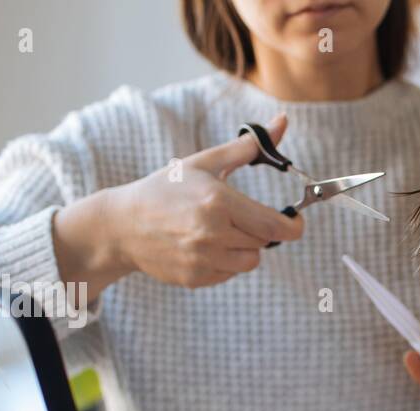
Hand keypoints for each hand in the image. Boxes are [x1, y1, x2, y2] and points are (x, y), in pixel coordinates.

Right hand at [54, 114, 303, 294]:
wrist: (123, 225)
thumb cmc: (166, 189)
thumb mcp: (203, 163)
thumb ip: (245, 147)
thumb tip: (282, 122)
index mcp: (217, 202)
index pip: (274, 226)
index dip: (293, 227)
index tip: (296, 222)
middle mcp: (212, 233)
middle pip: (264, 243)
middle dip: (260, 230)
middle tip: (240, 218)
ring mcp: (203, 259)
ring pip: (250, 261)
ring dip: (244, 248)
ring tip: (219, 231)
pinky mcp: (196, 278)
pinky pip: (229, 273)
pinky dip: (225, 261)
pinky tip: (203, 245)